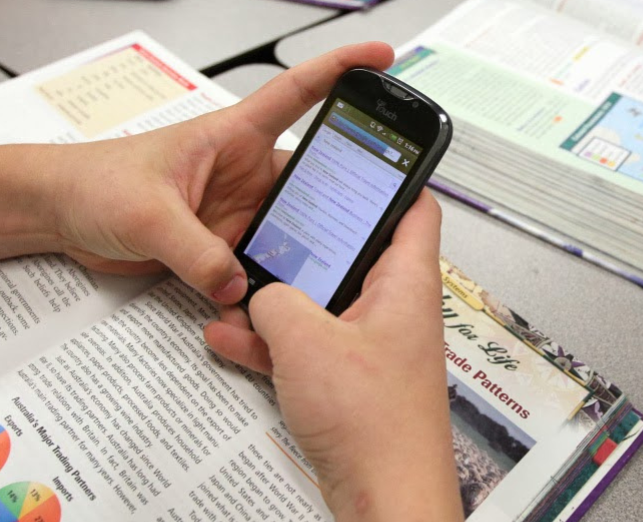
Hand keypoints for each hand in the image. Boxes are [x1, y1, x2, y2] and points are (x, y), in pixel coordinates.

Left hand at [47, 41, 394, 302]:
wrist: (56, 214)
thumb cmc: (93, 181)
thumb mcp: (147, 213)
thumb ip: (195, 251)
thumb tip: (238, 285)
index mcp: (231, 135)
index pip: (297, 92)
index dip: (341, 69)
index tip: (382, 56)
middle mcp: (242, 172)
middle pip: (310, 179)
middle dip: (341, 198)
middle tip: (374, 222)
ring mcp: (235, 211)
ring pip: (290, 229)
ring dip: (303, 252)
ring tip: (326, 276)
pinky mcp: (219, 246)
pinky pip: (258, 265)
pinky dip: (267, 286)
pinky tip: (277, 306)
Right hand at [204, 192, 463, 521]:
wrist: (385, 499)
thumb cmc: (375, 425)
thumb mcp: (306, 342)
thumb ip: (275, 301)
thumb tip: (260, 294)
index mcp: (406, 283)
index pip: (414, 207)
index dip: (390, 176)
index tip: (355, 155)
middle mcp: (394, 308)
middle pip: (351, 252)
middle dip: (303, 242)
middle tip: (267, 221)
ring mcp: (370, 346)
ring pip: (320, 301)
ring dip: (275, 297)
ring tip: (233, 287)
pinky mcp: (348, 381)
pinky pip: (306, 345)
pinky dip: (271, 342)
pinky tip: (228, 338)